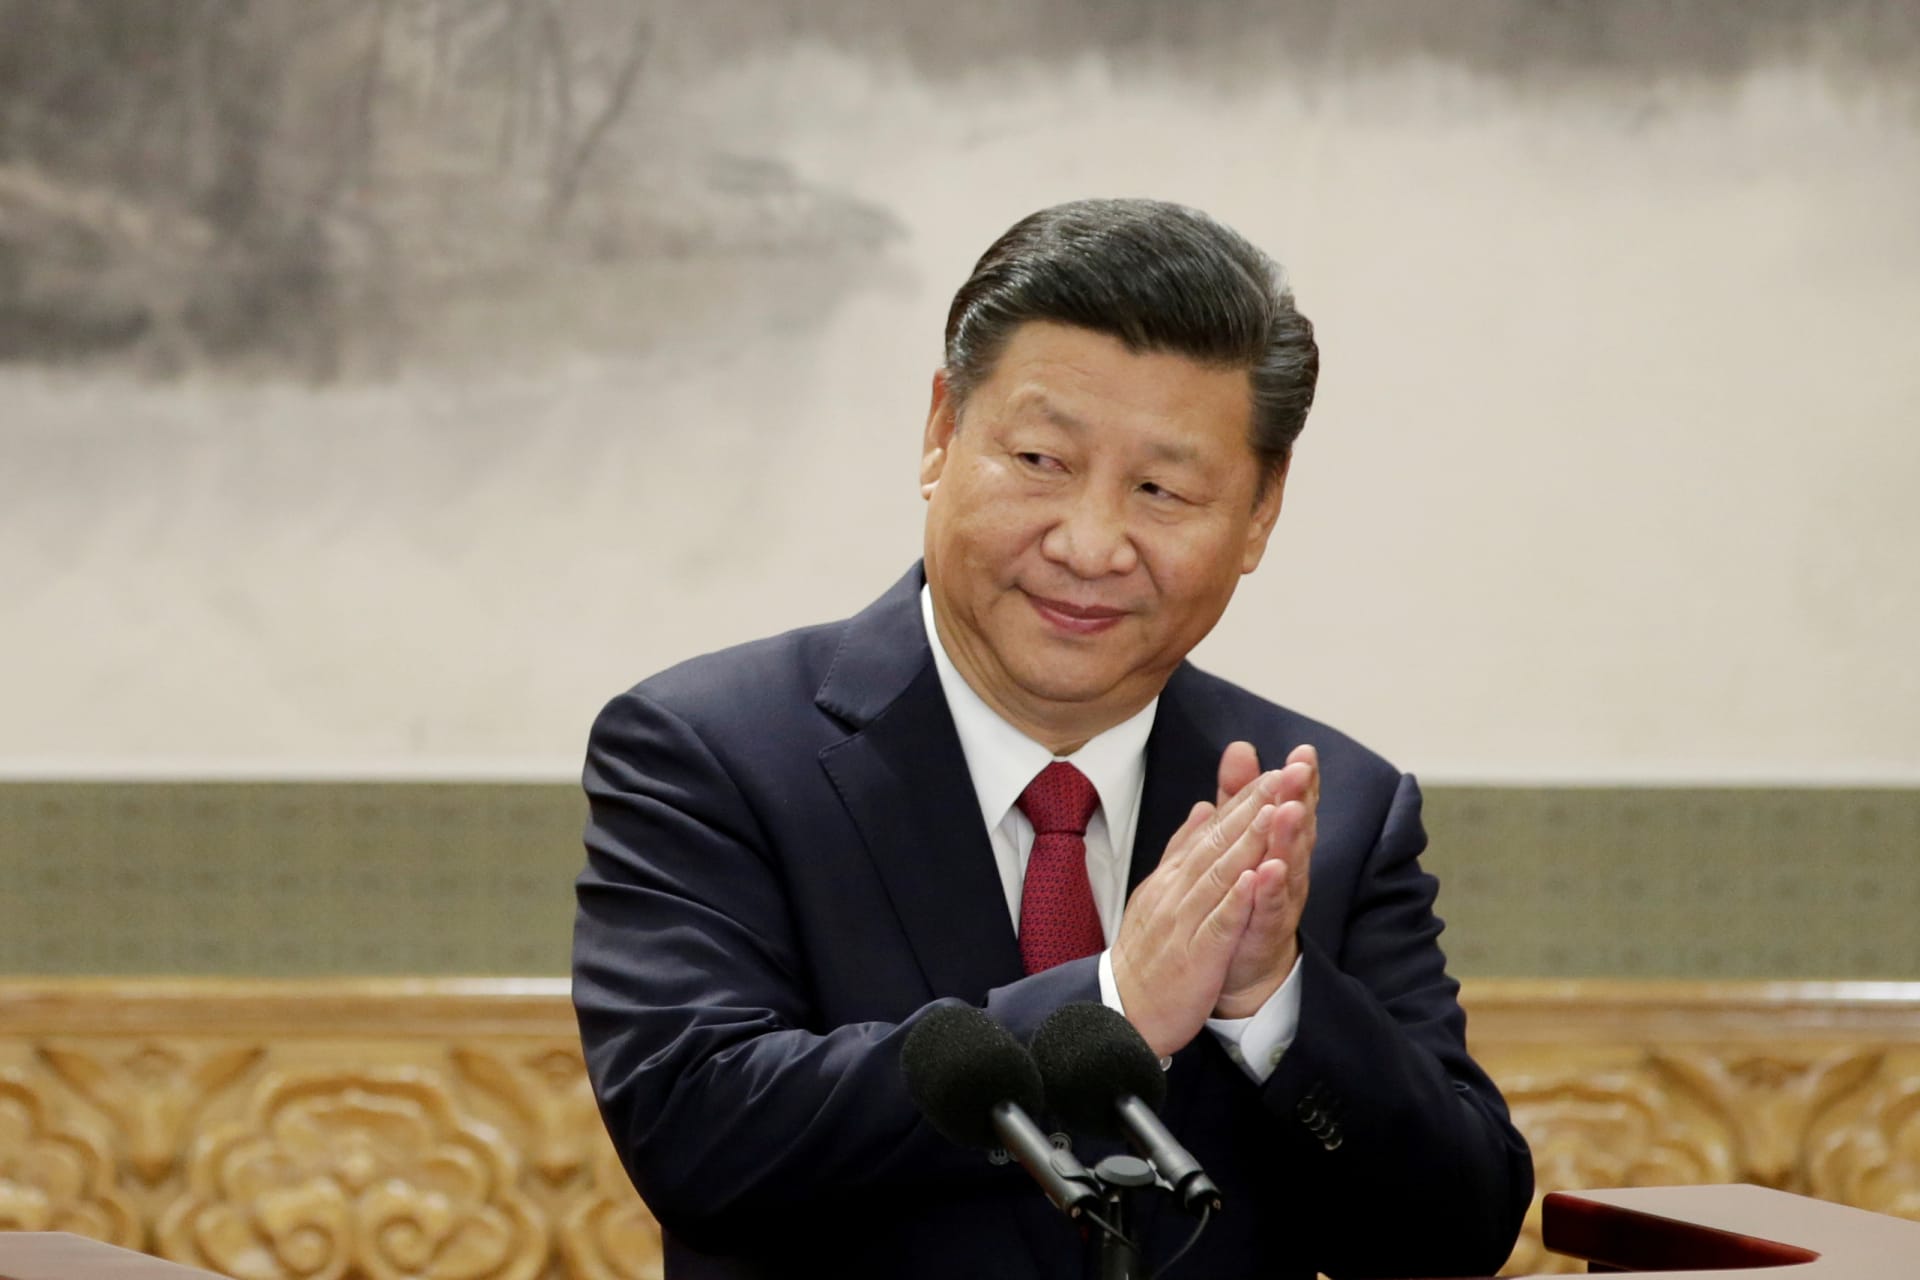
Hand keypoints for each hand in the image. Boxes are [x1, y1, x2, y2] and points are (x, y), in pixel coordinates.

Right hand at [1110, 765, 1288, 1057]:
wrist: (1121, 1010)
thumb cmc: (1147, 955)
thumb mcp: (1160, 893)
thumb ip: (1182, 851)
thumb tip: (1203, 809)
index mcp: (1173, 877)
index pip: (1213, 829)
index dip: (1245, 800)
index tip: (1275, 771)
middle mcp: (1177, 892)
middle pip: (1219, 842)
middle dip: (1254, 806)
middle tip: (1285, 773)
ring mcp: (1185, 922)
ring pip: (1220, 875)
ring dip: (1249, 841)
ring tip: (1275, 810)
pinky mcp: (1195, 956)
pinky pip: (1218, 924)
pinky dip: (1235, 899)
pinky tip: (1254, 877)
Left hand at [1215, 743, 1317, 1017]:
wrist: (1241, 966)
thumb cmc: (1247, 895)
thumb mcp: (1240, 837)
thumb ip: (1239, 795)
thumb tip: (1240, 748)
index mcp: (1280, 844)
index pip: (1292, 805)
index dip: (1300, 780)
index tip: (1303, 751)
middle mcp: (1288, 869)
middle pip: (1297, 830)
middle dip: (1300, 798)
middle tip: (1301, 770)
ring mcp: (1280, 902)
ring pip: (1288, 866)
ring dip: (1289, 838)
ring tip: (1289, 810)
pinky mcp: (1265, 932)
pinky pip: (1268, 910)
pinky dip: (1268, 890)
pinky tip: (1267, 871)